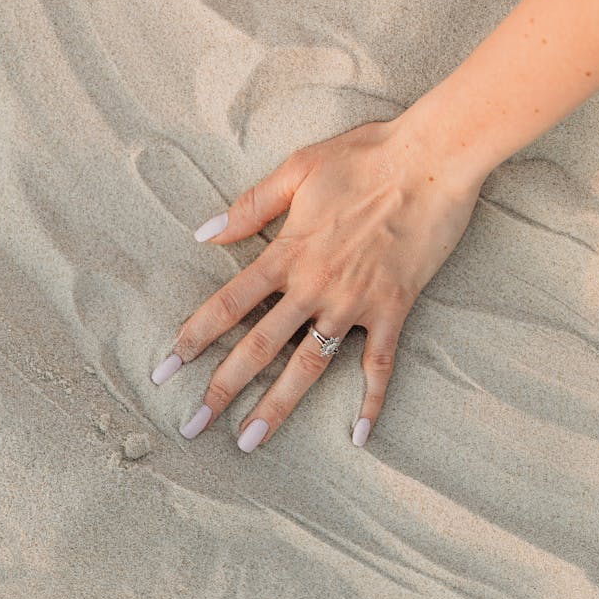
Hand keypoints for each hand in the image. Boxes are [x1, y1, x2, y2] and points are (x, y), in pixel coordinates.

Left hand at [151, 107, 489, 450]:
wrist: (433, 159)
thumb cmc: (365, 157)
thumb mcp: (298, 168)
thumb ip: (250, 205)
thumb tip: (203, 232)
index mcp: (287, 252)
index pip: (229, 303)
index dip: (193, 337)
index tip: (165, 368)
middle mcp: (314, 285)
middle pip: (259, 346)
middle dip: (221, 388)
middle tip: (192, 426)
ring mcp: (354, 302)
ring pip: (308, 365)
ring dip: (277, 407)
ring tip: (249, 441)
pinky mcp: (393, 309)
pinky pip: (380, 365)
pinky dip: (371, 401)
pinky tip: (360, 437)